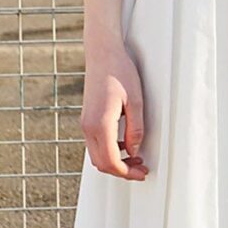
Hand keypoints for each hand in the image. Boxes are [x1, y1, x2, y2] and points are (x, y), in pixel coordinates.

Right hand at [81, 40, 147, 179]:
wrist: (102, 54)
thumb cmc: (120, 72)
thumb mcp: (136, 101)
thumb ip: (136, 129)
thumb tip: (134, 151)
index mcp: (100, 124)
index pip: (111, 161)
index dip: (127, 173)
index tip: (141, 173)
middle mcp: (88, 127)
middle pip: (101, 163)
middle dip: (121, 171)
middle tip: (141, 170)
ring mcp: (85, 124)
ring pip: (97, 156)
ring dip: (115, 162)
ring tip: (136, 159)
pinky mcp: (87, 119)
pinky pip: (96, 144)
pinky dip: (109, 151)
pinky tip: (126, 146)